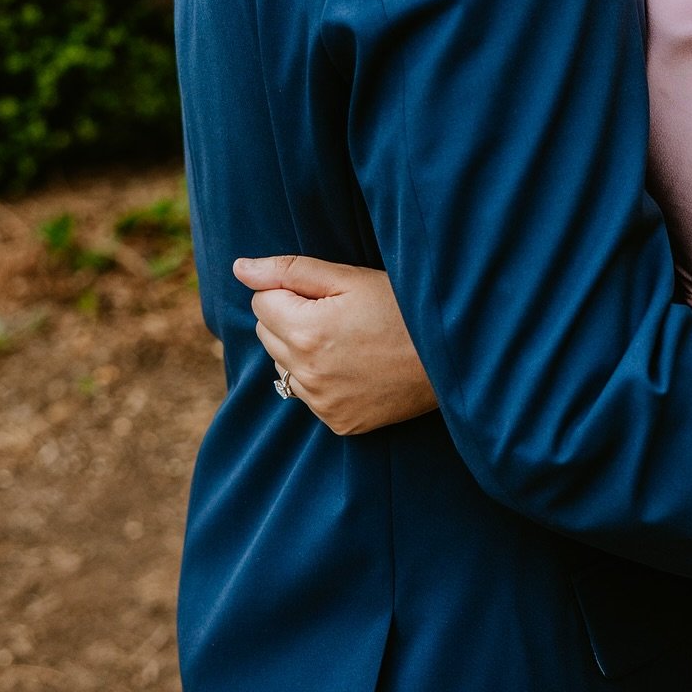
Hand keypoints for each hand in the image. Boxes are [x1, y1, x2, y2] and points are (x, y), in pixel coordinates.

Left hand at [233, 255, 438, 435]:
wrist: (450, 357)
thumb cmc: (402, 307)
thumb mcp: (350, 278)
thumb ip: (290, 271)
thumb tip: (240, 268)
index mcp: (305, 331)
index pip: (261, 301)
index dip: (290, 290)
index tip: (327, 292)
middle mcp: (307, 373)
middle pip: (268, 334)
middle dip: (290, 319)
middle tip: (338, 313)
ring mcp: (322, 403)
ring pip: (285, 367)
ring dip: (303, 351)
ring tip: (348, 340)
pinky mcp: (339, 422)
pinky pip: (310, 395)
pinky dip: (323, 380)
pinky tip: (356, 366)